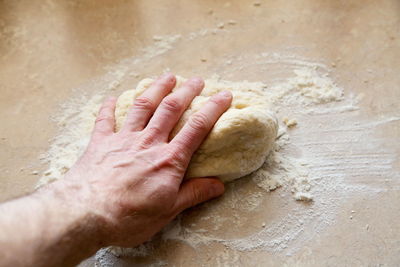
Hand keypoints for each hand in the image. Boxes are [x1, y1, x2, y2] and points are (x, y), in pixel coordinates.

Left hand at [62, 73, 231, 246]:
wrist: (86, 213)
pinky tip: (112, 97)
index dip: (212, 109)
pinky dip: (109, 106)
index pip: (197, 128)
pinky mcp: (101, 142)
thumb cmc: (129, 216)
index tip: (224, 95)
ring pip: (143, 106)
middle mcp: (148, 142)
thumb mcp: (168, 210)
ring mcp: (123, 139)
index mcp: (169, 160)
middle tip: (197, 79)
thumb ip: (193, 194)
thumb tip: (218, 185)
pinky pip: (105, 119)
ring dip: (156, 88)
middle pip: (170, 109)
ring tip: (166, 76)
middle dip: (186, 91)